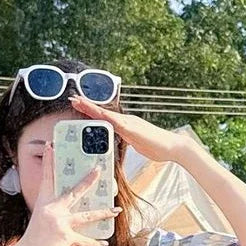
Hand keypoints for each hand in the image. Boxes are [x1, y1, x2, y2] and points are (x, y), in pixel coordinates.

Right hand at [15, 142, 120, 245]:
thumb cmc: (36, 236)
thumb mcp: (42, 217)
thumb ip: (55, 209)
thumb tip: (73, 204)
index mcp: (44, 202)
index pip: (47, 177)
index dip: (48, 161)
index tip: (50, 145)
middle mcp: (52, 209)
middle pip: (74, 191)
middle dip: (88, 180)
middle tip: (99, 169)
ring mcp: (59, 222)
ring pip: (86, 215)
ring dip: (103, 213)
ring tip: (116, 210)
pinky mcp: (65, 236)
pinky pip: (85, 238)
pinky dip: (95, 242)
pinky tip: (104, 242)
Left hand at [71, 95, 192, 163]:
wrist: (173, 147)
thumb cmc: (157, 148)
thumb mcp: (137, 144)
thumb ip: (127, 141)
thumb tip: (121, 143)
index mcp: (125, 125)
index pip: (104, 117)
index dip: (91, 111)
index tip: (78, 105)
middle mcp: (126, 120)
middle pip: (102, 112)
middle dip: (86, 105)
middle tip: (72, 98)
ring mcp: (129, 123)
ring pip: (106, 114)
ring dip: (91, 107)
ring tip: (77, 101)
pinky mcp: (133, 129)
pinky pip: (115, 123)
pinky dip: (104, 118)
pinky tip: (95, 114)